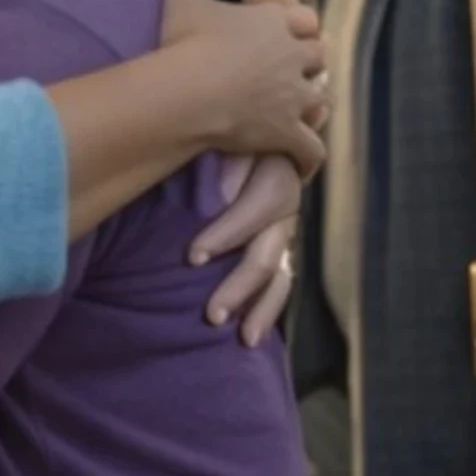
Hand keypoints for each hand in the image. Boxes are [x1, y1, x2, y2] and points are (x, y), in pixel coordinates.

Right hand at [160, 0, 327, 176]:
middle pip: (319, 56)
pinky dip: (310, 157)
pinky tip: (303, 164)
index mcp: (274, 23)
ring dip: (313, 104)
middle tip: (292, 71)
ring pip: (321, 99)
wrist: (189, 90)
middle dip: (310, 62)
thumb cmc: (187, 42)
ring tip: (300, 113)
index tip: (286, 32)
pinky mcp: (286, 131)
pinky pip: (311, 148)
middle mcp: (292, 57)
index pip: (306, 19)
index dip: (299, 26)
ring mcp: (293, 96)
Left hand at [186, 154, 301, 345]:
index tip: (193, 257)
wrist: (233, 139)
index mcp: (275, 170)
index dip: (231, 231)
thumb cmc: (218, 138)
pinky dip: (265, 310)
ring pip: (278, 276)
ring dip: (261, 307)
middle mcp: (283, 208)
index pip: (265, 204)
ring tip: (244, 338)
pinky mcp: (275, 253)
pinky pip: (276, 286)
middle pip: (270, 250)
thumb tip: (225, 186)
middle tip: (212, 315)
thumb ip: (225, 156)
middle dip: (241, 284)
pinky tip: (251, 335)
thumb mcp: (223, 138)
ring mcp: (280, 234)